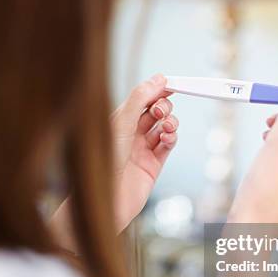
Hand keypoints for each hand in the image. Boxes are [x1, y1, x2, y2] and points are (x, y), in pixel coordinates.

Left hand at [111, 74, 178, 230]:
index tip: (170, 84)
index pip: (141, 99)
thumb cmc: (105, 160)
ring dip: (170, 122)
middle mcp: (129, 134)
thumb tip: (159, 79)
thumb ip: (140, 98)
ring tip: (166, 126)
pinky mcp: (153, 165)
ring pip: (164, 128)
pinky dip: (172, 137)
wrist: (108, 197)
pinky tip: (168, 137)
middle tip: (160, 112)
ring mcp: (142, 150)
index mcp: (118, 121)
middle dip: (163, 107)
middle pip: (155, 112)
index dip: (156, 90)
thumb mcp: (122, 121)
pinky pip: (168, 145)